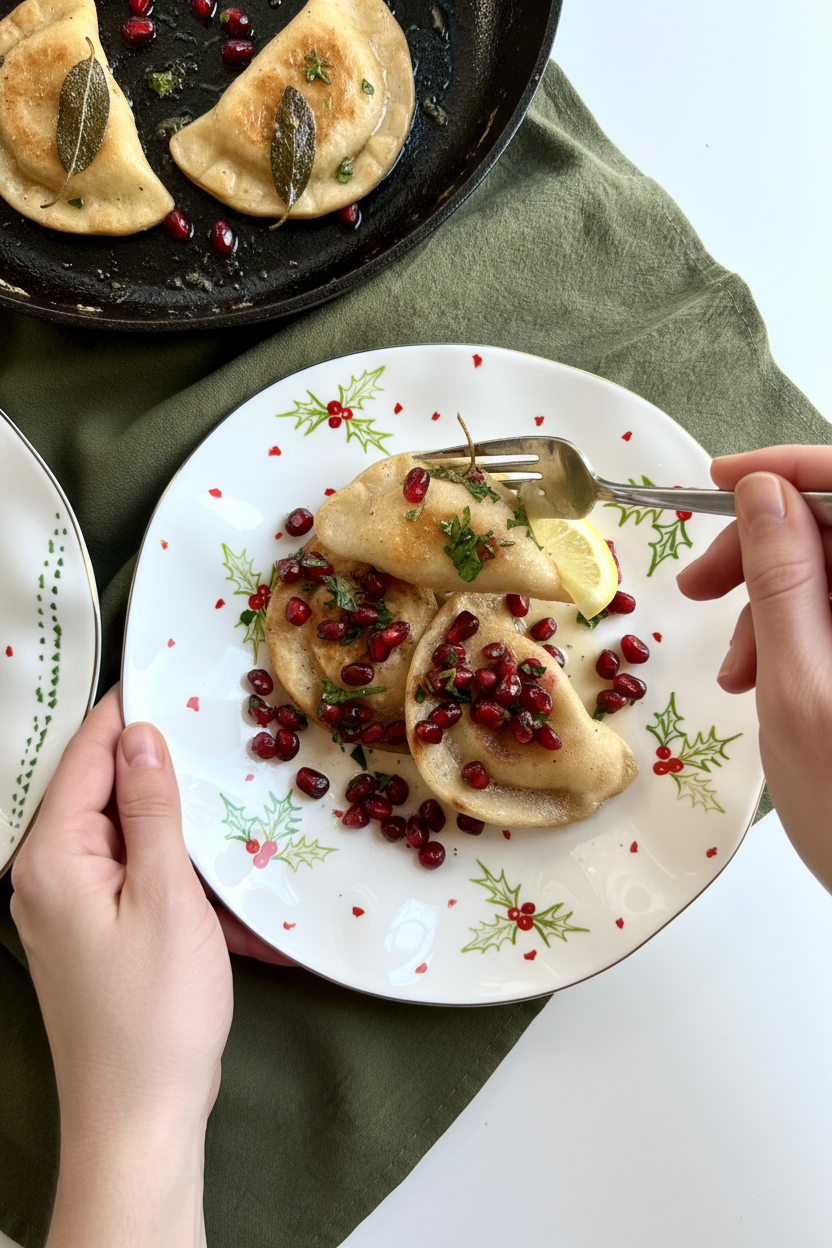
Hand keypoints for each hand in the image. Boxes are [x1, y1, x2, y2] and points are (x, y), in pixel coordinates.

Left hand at [11, 686, 233, 1245]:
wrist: (139, 1120)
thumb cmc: (156, 1012)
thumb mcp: (167, 897)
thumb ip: (153, 809)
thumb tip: (142, 733)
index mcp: (52, 857)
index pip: (86, 756)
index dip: (128, 710)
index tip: (174, 669)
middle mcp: (46, 874)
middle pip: (103, 791)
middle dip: (160, 765)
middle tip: (222, 733)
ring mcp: (67, 906)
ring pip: (125, 832)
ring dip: (175, 820)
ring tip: (233, 797)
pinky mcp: (92, 932)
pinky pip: (133, 874)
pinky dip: (174, 867)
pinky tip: (221, 871)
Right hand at [677, 446, 831, 891]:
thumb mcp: (799, 688)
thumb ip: (785, 580)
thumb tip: (765, 491)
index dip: (791, 467)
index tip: (722, 481)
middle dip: (766, 545)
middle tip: (699, 585)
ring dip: (772, 600)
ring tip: (731, 666)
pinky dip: (794, 631)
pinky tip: (759, 675)